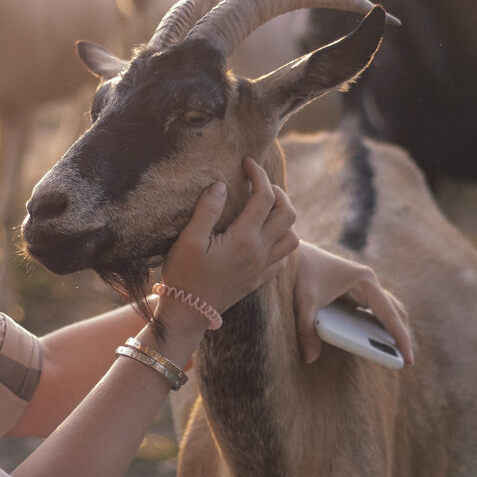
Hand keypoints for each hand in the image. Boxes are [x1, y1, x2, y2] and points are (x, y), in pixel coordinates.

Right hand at [157, 158, 297, 347]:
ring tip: (265, 208)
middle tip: (258, 185)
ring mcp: (262, 268)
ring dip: (284, 218)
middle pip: (288, 214)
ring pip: (293, 237)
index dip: (258, 174)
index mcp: (243, 239)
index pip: (264, 197)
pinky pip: (284, 258)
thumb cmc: (183, 275)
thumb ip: (207, 210)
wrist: (188, 313)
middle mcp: (259, 253)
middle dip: (278, 192)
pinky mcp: (259, 279)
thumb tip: (222, 184)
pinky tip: (264, 236)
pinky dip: (281, 241)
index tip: (246, 163)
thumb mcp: (188, 240)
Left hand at [292, 241, 414, 364]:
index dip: (401, 338)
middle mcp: (368, 282)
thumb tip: (309, 359)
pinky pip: (376, 311)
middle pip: (396, 312)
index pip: (390, 314)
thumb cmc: (299, 273)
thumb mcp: (303, 301)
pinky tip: (377, 344)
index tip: (408, 360)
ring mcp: (363, 286)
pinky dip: (381, 326)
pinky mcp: (355, 291)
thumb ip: (306, 330)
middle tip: (405, 362)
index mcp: (365, 281)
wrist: (290, 253)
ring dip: (394, 329)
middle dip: (401, 335)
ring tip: (395, 356)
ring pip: (389, 310)